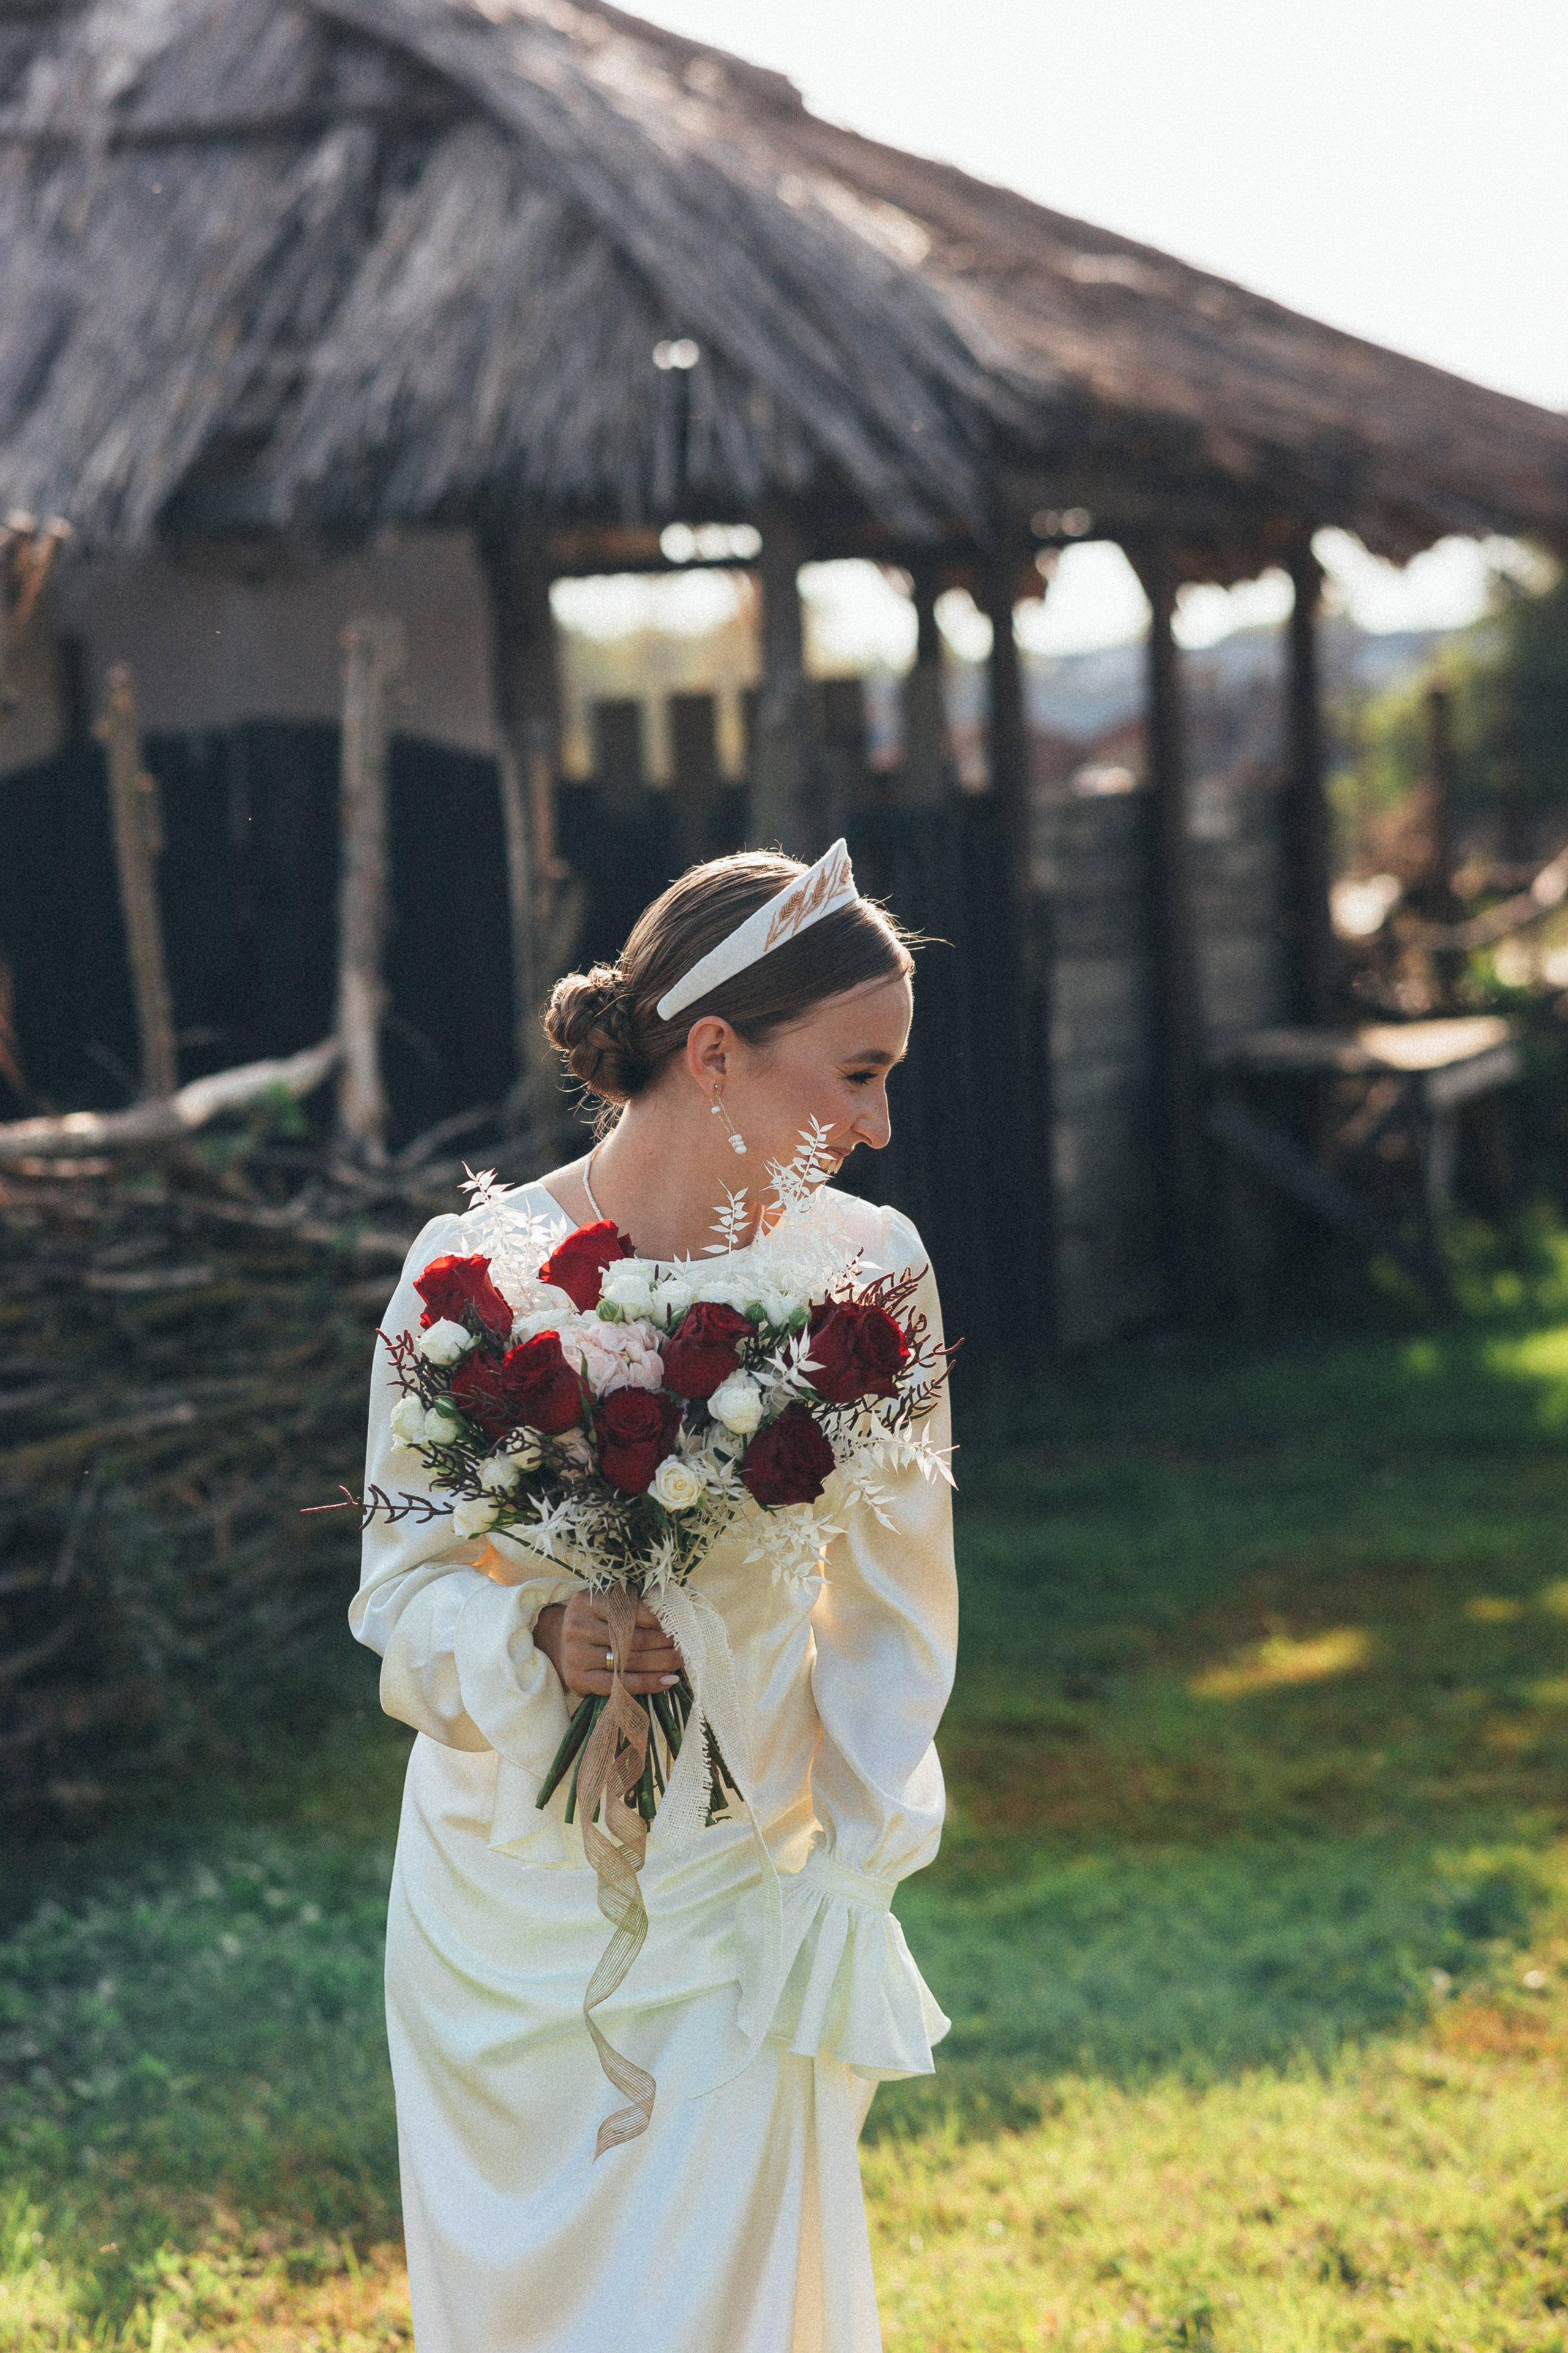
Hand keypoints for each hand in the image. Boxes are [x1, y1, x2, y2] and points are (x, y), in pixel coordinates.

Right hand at [535, 1592, 685, 1697]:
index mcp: (587, 1600)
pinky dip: (647, 1683)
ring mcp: (575, 1654)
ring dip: (662, 1662)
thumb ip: (638, 1601)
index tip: (682, 1622)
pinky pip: (619, 1684)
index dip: (659, 1617)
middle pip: (633, 1636)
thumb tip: (688, 1597)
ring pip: (629, 1660)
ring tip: (683, 1661)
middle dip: (666, 1642)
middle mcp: (577, 1625)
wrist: (559, 1643)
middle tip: (689, 1644)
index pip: (630, 1609)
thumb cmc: (596, 1621)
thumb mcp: (608, 1604)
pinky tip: (667, 1681)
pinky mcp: (577, 1679)